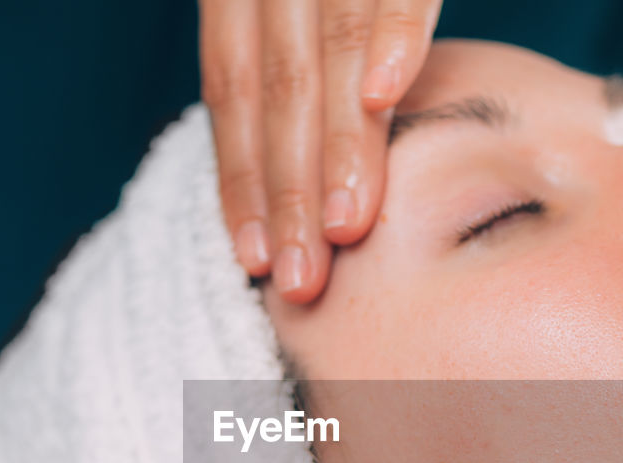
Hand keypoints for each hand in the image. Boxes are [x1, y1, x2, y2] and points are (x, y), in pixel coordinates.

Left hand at [200, 1, 441, 301]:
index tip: (254, 260)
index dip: (240, 176)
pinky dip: (391, 41)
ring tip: (348, 225)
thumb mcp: (294, 7)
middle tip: (302, 276)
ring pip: (331, 51)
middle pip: (279, 89)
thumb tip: (299, 172)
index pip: (231, 89)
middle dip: (290, 190)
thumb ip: (294, 63)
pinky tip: (382, 98)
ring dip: (339, 144)